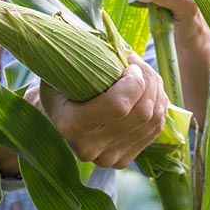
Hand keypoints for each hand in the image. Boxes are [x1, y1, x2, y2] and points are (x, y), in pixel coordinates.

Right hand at [30, 54, 167, 168]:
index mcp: (69, 125)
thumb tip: (123, 49)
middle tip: (139, 64)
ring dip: (156, 91)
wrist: (52, 118)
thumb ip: (88, 61)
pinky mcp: (123, 160)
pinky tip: (149, 91)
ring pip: (153, 120)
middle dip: (149, 80)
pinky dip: (158, 106)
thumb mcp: (63, 68)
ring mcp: (107, 159)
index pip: (119, 106)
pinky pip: (155, 130)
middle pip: (141, 113)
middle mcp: (89, 149)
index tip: (130, 62)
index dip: (135, 80)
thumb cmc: (58, 86)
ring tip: (145, 75)